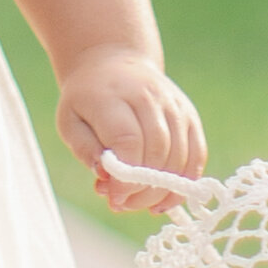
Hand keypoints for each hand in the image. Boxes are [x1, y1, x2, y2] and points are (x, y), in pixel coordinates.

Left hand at [56, 48, 205, 211]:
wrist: (112, 63)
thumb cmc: (87, 100)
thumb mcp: (70, 122)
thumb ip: (86, 150)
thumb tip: (107, 179)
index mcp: (112, 96)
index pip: (128, 140)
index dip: (125, 176)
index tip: (113, 197)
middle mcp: (148, 97)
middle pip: (157, 151)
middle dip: (142, 188)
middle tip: (122, 204)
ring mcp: (173, 104)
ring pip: (179, 156)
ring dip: (162, 189)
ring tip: (138, 203)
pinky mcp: (189, 114)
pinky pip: (197, 153)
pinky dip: (184, 181)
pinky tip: (165, 199)